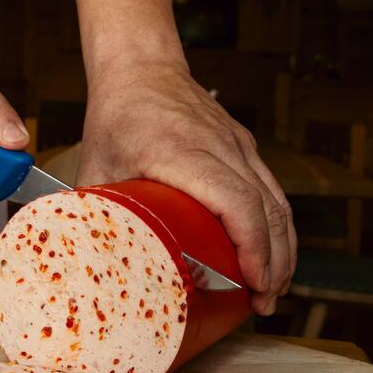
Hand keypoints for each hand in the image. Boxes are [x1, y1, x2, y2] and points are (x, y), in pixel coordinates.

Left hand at [77, 62, 295, 314]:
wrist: (142, 69)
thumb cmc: (116, 118)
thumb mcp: (96, 167)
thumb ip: (95, 216)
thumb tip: (90, 263)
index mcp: (182, 152)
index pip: (235, 202)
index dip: (252, 247)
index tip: (254, 283)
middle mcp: (220, 148)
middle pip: (266, 209)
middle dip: (274, 263)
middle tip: (265, 303)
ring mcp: (238, 145)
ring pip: (277, 201)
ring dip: (282, 249)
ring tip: (273, 290)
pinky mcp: (244, 147)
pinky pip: (270, 190)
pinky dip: (276, 226)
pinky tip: (270, 254)